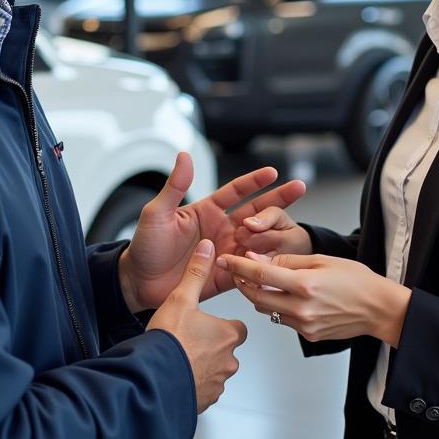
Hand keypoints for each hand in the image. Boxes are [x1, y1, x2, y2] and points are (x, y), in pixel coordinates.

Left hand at [119, 152, 305, 311]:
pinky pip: (250, 269)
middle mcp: (221, 229)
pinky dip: (264, 264)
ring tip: (285, 228)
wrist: (138, 283)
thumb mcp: (158, 213)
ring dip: (272, 233)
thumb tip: (184, 155)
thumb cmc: (145, 246)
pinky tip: (278, 259)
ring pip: (258, 240)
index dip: (254, 182)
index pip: (236, 192)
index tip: (273, 172)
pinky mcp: (226, 276)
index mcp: (207, 211)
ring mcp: (226, 252)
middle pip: (256, 212)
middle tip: (299, 187)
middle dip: (278, 199)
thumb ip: (175, 186)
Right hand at [148, 240, 247, 413]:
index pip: (239, 328)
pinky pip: (203, 391)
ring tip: (181, 356)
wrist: (152, 378)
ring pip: (215, 372)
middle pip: (227, 350)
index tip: (211, 322)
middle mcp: (228, 361)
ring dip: (202, 366)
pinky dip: (193, 384)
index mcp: (227, 334)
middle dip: (212, 347)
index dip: (224, 324)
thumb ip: (196, 272)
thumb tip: (207, 248)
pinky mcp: (204, 401)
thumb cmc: (169, 340)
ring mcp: (217, 383)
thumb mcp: (181, 298)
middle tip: (190, 339)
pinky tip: (177, 374)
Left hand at [216, 251, 410, 346]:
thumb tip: (259, 258)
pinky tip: (280, 295)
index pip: (260, 273)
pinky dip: (275, 306)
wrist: (378, 308)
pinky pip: (281, 319)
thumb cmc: (355, 280)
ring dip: (257, 294)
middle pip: (256, 296)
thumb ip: (287, 260)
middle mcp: (302, 308)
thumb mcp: (321, 260)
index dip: (239, 265)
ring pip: (266, 310)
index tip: (225, 258)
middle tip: (235, 269)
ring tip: (256, 279)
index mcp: (305, 284)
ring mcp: (304, 324)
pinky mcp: (307, 335)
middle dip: (242, 282)